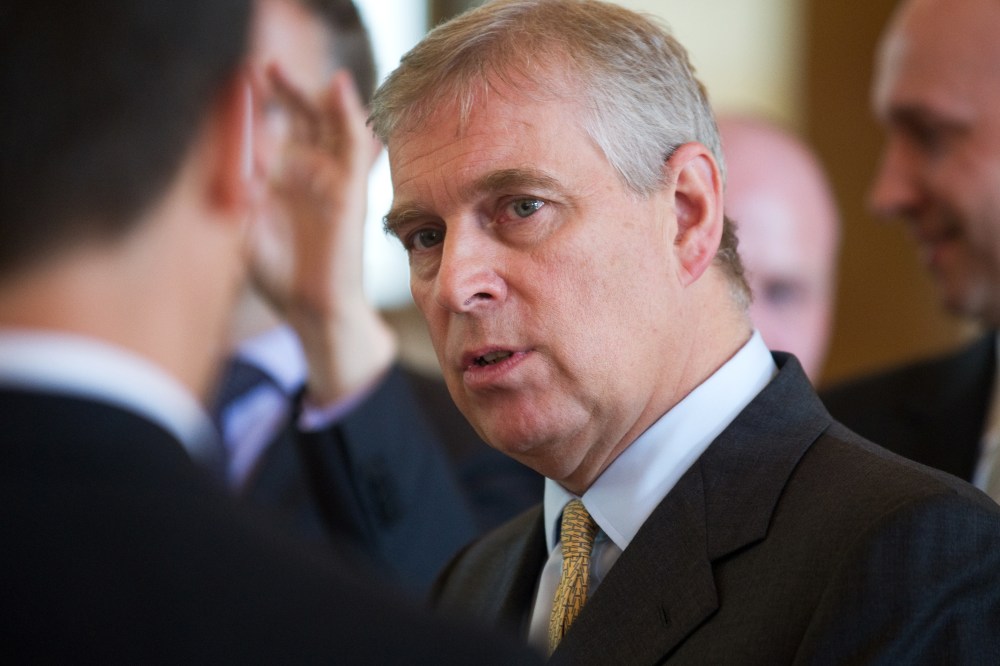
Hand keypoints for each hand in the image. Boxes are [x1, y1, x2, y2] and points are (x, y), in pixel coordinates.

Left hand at [247, 64, 396, 404]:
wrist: (311, 310)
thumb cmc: (280, 275)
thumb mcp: (244, 226)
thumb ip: (237, 191)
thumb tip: (229, 151)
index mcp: (281, 180)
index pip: (269, 129)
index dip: (252, 106)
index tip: (229, 84)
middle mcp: (307, 174)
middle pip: (298, 117)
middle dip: (278, 90)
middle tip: (256, 67)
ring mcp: (330, 179)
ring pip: (324, 123)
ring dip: (306, 93)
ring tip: (277, 70)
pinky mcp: (351, 189)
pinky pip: (354, 145)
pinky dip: (348, 114)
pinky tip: (338, 87)